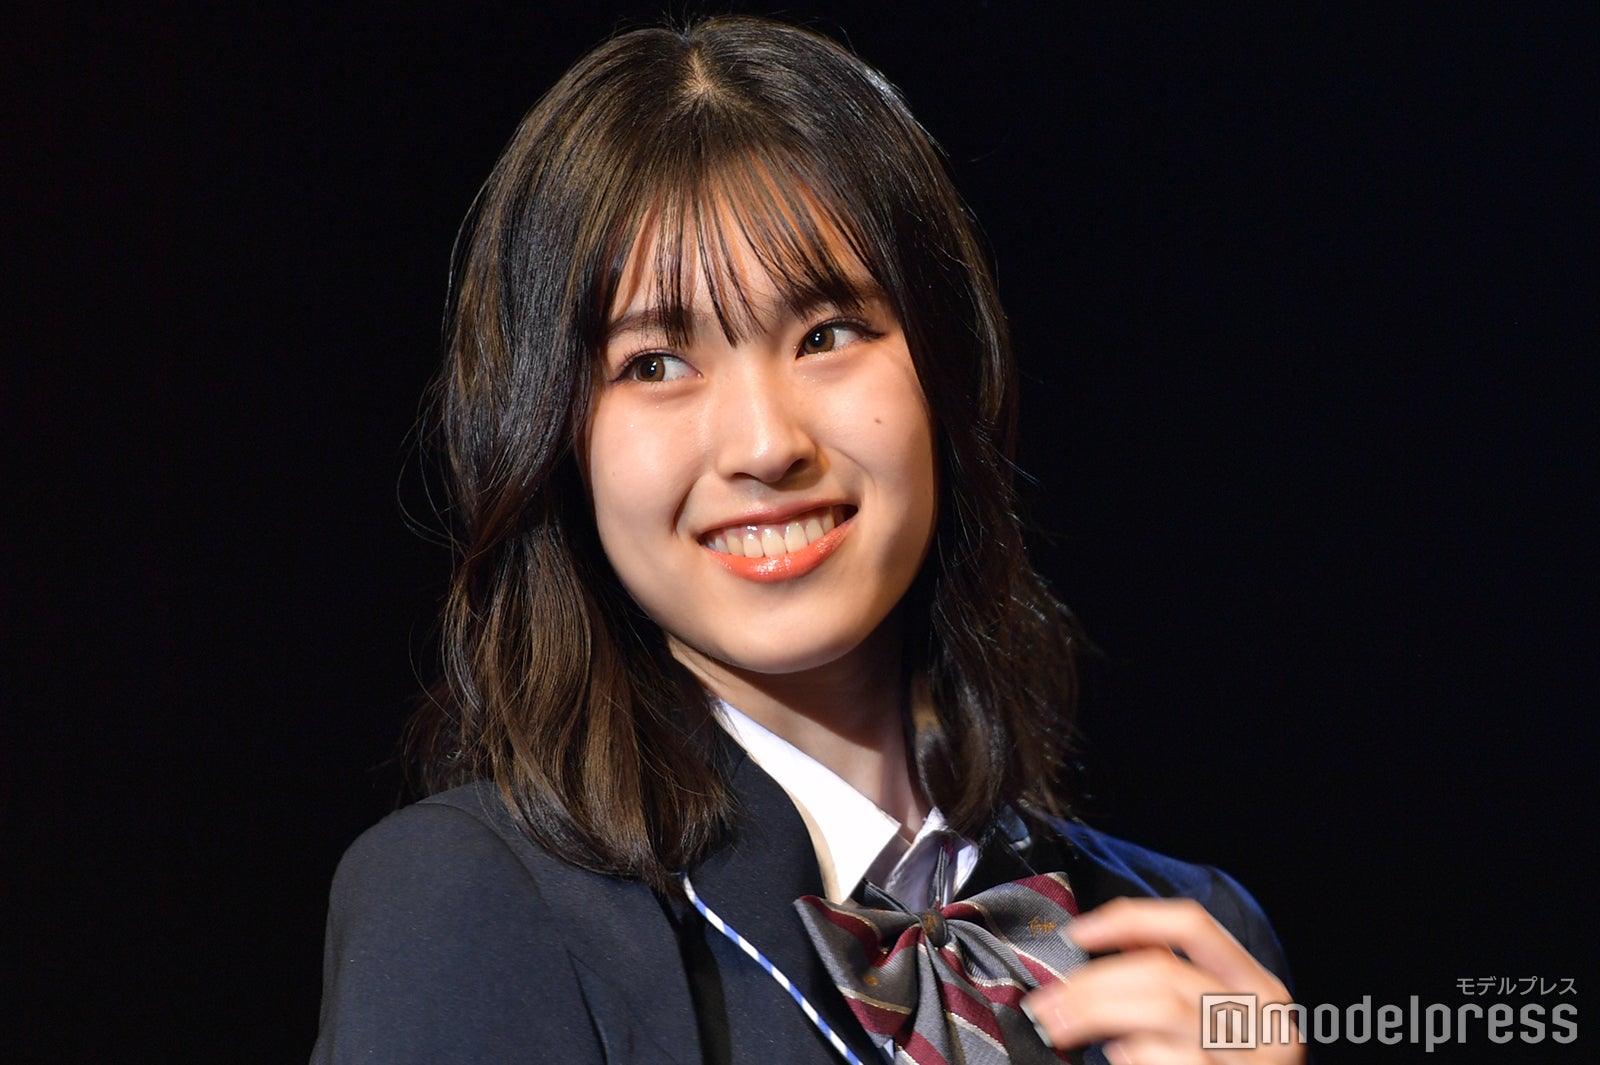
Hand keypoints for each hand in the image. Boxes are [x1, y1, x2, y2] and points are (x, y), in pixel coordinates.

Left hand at [1021, 897, 1304, 1063]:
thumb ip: (1173, 979)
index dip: (1130, 919)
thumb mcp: (1215, 1019)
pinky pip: (1169, 1057)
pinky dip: (1134, 1052)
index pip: (1192, 925)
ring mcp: (1250, 1058)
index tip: (1077, 933)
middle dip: (1093, 981)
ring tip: (1059, 1027)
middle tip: (1048, 1001)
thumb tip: (1108, 942)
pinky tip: (1116, 1056)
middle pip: (1164, 971)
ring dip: (1095, 1012)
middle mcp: (1262, 1018)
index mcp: (1258, 987)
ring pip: (1162, 1009)